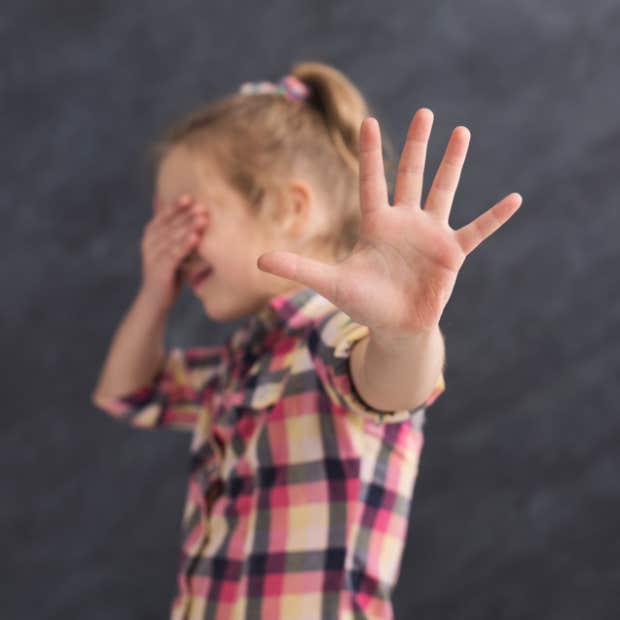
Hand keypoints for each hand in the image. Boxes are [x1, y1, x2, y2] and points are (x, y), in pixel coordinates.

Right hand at [139, 194, 208, 311]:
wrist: (156, 299)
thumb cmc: (169, 271)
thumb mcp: (172, 248)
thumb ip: (177, 231)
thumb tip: (193, 212)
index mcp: (151, 234)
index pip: (164, 215)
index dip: (176, 206)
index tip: (191, 197)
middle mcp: (149, 242)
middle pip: (170, 224)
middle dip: (187, 215)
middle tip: (203, 206)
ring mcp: (153, 255)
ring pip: (173, 237)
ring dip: (189, 227)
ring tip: (203, 219)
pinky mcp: (160, 269)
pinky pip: (174, 254)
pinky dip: (185, 245)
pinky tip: (196, 237)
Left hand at [257, 108, 521, 334]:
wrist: (395, 326)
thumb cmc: (363, 303)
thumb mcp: (330, 282)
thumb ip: (298, 266)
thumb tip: (258, 259)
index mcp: (376, 224)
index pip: (372, 181)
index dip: (371, 153)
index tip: (369, 121)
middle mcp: (405, 222)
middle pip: (411, 175)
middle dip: (418, 145)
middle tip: (424, 112)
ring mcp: (430, 235)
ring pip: (444, 191)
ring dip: (453, 163)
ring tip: (462, 131)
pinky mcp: (451, 254)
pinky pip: (477, 230)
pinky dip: (494, 217)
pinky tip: (515, 198)